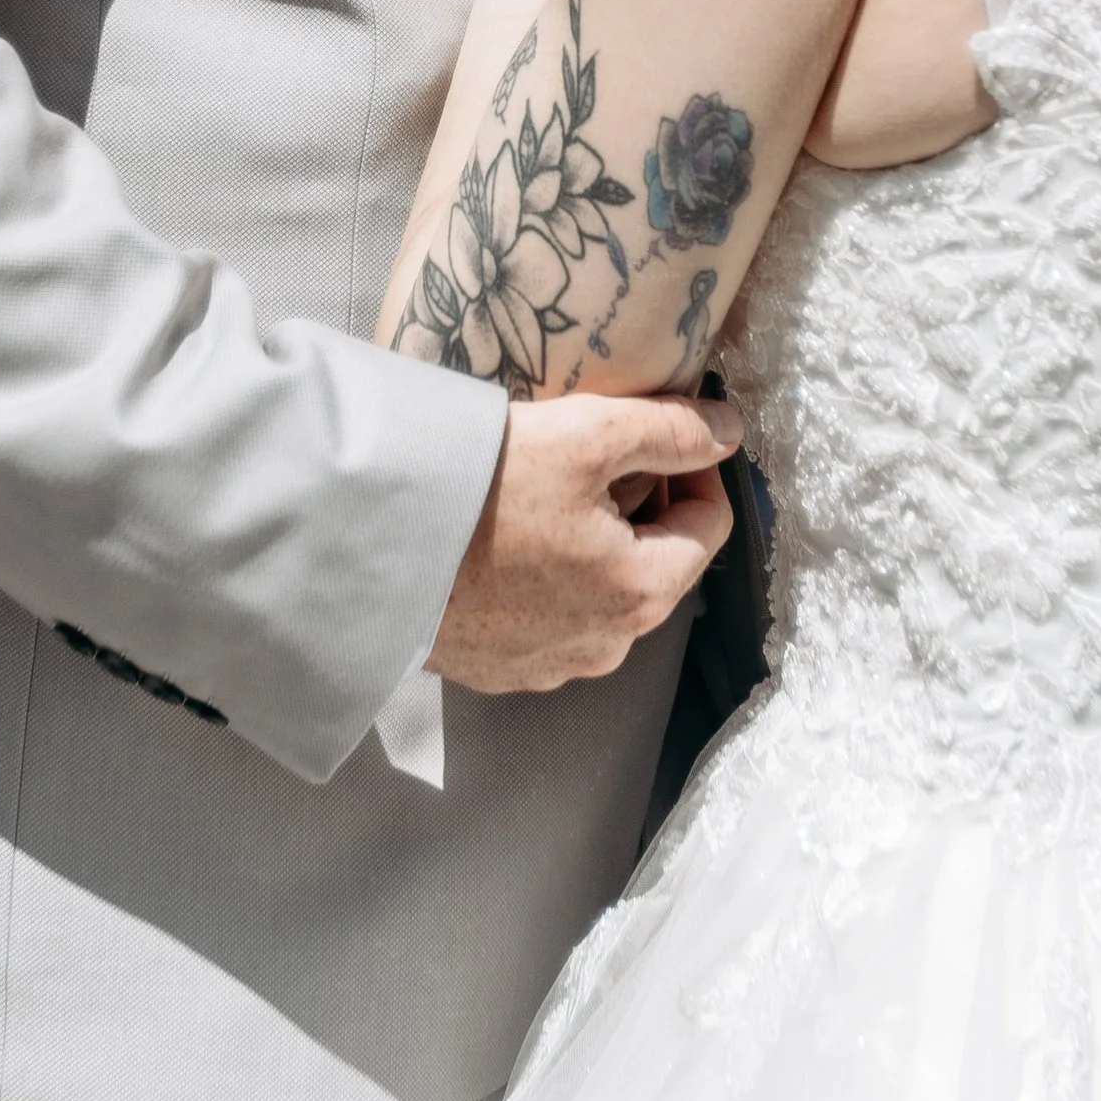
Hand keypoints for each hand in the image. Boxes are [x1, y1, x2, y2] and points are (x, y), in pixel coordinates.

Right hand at [426, 389, 736, 690]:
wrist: (370, 548)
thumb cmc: (481, 490)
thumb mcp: (587, 435)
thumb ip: (671, 430)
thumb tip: (730, 432)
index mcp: (641, 593)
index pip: (710, 526)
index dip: (694, 469)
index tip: (658, 433)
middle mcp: (606, 647)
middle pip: (655, 561)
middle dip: (639, 506)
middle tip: (592, 457)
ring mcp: (550, 667)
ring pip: (602, 593)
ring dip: (592, 545)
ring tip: (543, 496)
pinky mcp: (499, 670)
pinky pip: (548, 619)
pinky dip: (544, 579)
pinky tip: (505, 540)